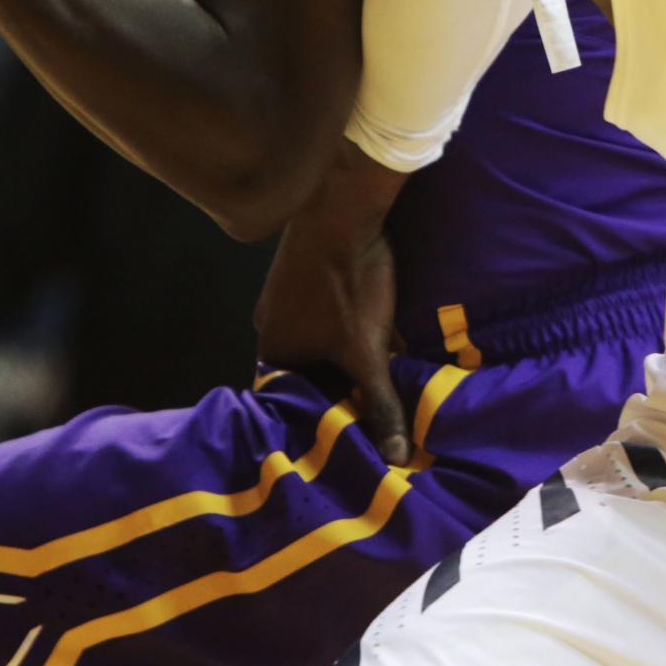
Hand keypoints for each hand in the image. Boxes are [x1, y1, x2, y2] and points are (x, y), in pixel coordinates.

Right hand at [255, 211, 409, 465]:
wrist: (343, 206)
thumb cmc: (348, 285)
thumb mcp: (367, 351)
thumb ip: (379, 404)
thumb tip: (396, 458)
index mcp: (273, 354)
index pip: (299, 403)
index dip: (331, 418)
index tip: (360, 433)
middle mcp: (269, 328)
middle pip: (310, 372)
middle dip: (343, 387)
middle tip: (378, 406)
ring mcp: (283, 299)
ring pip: (320, 343)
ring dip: (347, 356)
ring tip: (383, 371)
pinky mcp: (304, 275)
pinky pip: (325, 315)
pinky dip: (347, 328)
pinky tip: (377, 331)